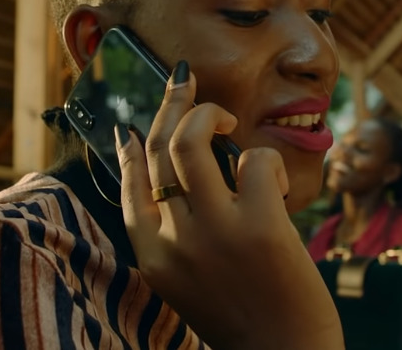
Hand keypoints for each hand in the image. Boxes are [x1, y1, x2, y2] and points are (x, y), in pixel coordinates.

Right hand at [116, 62, 343, 349]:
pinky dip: (266, 163)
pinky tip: (273, 186)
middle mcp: (175, 240)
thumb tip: (173, 178)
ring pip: (193, 142)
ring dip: (210, 114)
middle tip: (186, 80)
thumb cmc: (244, 321)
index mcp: (153, 256)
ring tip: (228, 120)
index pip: (129, 183)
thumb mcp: (189, 283)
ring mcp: (215, 232)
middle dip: (173, 103)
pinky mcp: (261, 227)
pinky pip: (256, 162)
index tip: (136, 123)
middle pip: (159, 148)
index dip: (131, 145)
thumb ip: (175, 237)